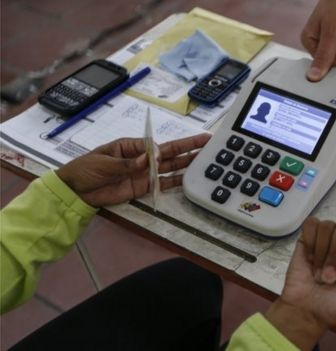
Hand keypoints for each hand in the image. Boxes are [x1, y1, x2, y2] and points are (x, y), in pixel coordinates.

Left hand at [56, 134, 209, 206]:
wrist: (76, 191)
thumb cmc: (86, 169)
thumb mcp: (104, 162)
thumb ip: (127, 163)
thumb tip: (150, 159)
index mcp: (132, 146)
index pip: (153, 145)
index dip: (162, 149)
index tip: (165, 154)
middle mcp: (142, 158)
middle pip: (169, 152)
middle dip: (188, 147)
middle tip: (207, 142)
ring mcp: (144, 173)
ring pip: (170, 167)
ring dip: (187, 163)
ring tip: (207, 160)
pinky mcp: (143, 188)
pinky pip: (163, 184)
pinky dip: (176, 182)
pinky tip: (191, 179)